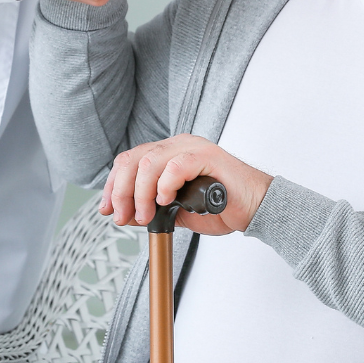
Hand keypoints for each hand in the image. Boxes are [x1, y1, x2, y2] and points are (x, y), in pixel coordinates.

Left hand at [101, 134, 272, 235]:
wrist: (255, 208)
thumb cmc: (220, 206)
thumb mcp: (178, 210)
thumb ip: (153, 207)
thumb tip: (126, 214)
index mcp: (168, 153)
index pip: (129, 160)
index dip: (112, 185)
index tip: (107, 209)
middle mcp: (178, 145)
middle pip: (134, 159)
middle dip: (121, 191)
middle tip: (123, 217)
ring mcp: (193, 147)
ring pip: (150, 161)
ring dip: (141, 193)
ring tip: (146, 216)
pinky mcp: (209, 156)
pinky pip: (177, 164)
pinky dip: (165, 185)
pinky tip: (166, 201)